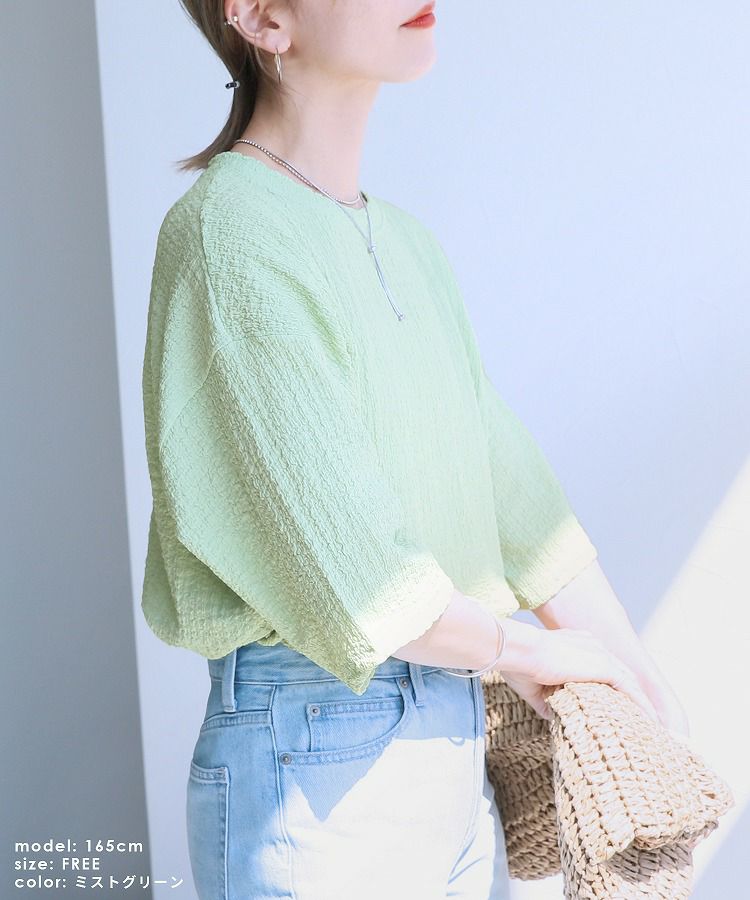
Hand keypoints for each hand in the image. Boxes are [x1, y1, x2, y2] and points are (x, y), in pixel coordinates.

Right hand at [529, 560, 690, 737]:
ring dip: (641, 702)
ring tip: (651, 723)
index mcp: (576, 644)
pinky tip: (650, 720)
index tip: (616, 703)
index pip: (601, 665)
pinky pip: (631, 689)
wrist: (520, 651)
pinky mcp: (603, 666)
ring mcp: (599, 654)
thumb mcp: (534, 687)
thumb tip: (553, 717)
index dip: (611, 684)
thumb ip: (547, 700)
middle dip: (632, 693)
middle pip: (620, 672)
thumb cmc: (520, 665)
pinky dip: (642, 705)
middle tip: (641, 716)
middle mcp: (592, 645)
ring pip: (629, 681)